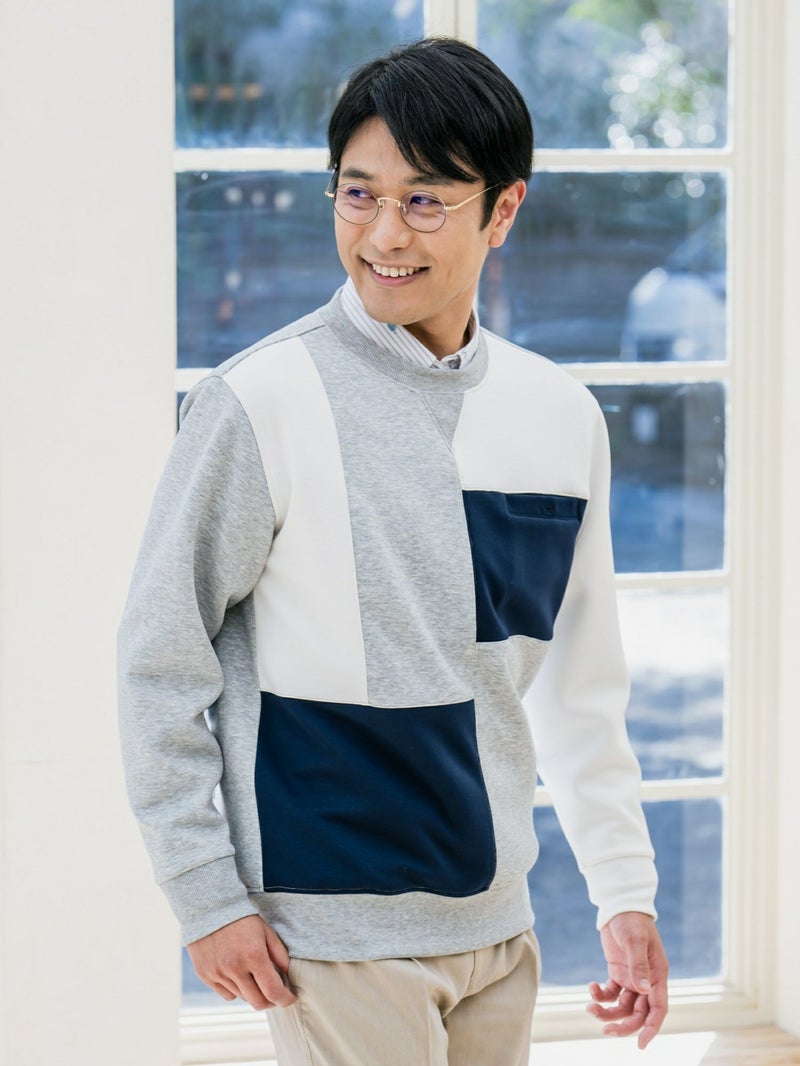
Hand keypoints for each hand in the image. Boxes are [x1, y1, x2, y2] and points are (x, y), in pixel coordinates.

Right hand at [186, 914, 296, 1009]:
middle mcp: (234, 968)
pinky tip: (238, 975)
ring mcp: (218, 974)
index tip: (290, 998)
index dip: (285, 999)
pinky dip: (236, 990)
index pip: (273, 991)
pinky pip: (227, 994)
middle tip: (276, 994)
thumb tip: (287, 977)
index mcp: (253, 956)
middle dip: (271, 1001)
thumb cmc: (242, 918)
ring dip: (253, 993)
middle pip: (258, 1002)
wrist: (210, 908)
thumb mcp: (266, 931)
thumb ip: (279, 955)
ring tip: (255, 978)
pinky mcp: (205, 976)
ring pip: (242, 998)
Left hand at [586, 911, 667, 1048]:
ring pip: (622, 1007)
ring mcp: (632, 979)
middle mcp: (647, 981)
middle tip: (605, 1030)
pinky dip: (600, 995)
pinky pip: (610, 993)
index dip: (651, 1028)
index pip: (658, 1008)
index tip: (641, 1044)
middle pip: (638, 1013)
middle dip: (623, 1025)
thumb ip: (638, 964)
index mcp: (658, 975)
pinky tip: (591, 986)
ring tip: (590, 1007)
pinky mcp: (618, 974)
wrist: (619, 907)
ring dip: (607, 1012)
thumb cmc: (632, 921)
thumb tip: (642, 990)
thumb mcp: (635, 940)